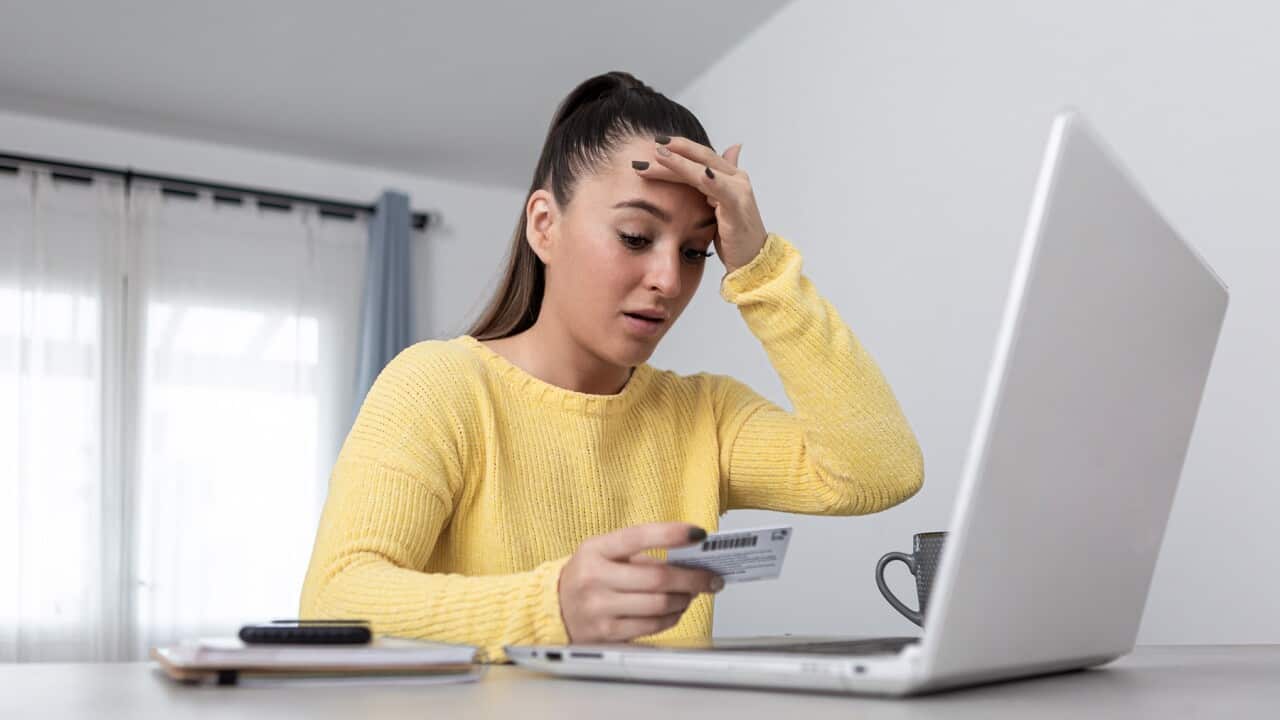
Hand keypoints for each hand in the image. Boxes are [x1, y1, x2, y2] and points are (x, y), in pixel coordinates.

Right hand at [558, 522, 724, 642]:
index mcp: (596, 549)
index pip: (638, 537)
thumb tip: (688, 558)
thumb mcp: (603, 553)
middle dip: (693, 578)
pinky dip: (672, 617)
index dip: (671, 534)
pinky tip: (676, 609)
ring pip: (659, 604)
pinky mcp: (607, 634)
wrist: (553, 608)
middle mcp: (594, 578)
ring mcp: (599, 608)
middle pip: (657, 578)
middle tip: (711, 577)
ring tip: (692, 593)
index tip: (699, 533)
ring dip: (685, 599)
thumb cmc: (588, 575)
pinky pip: (652, 625)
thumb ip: (639, 553)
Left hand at [632, 136, 767, 273]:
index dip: (680, 148)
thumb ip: (714, 185)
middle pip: (701, 157)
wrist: (752, 263)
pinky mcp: (737, 206)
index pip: (701, 156)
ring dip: (679, 161)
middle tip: (652, 143)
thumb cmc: (735, 238)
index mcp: (729, 177)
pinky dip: (706, 178)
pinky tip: (692, 171)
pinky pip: (718, 187)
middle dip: (675, 148)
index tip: (655, 144)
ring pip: (704, 169)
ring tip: (658, 154)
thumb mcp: (719, 209)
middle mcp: (735, 179)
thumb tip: (719, 161)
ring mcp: (738, 190)